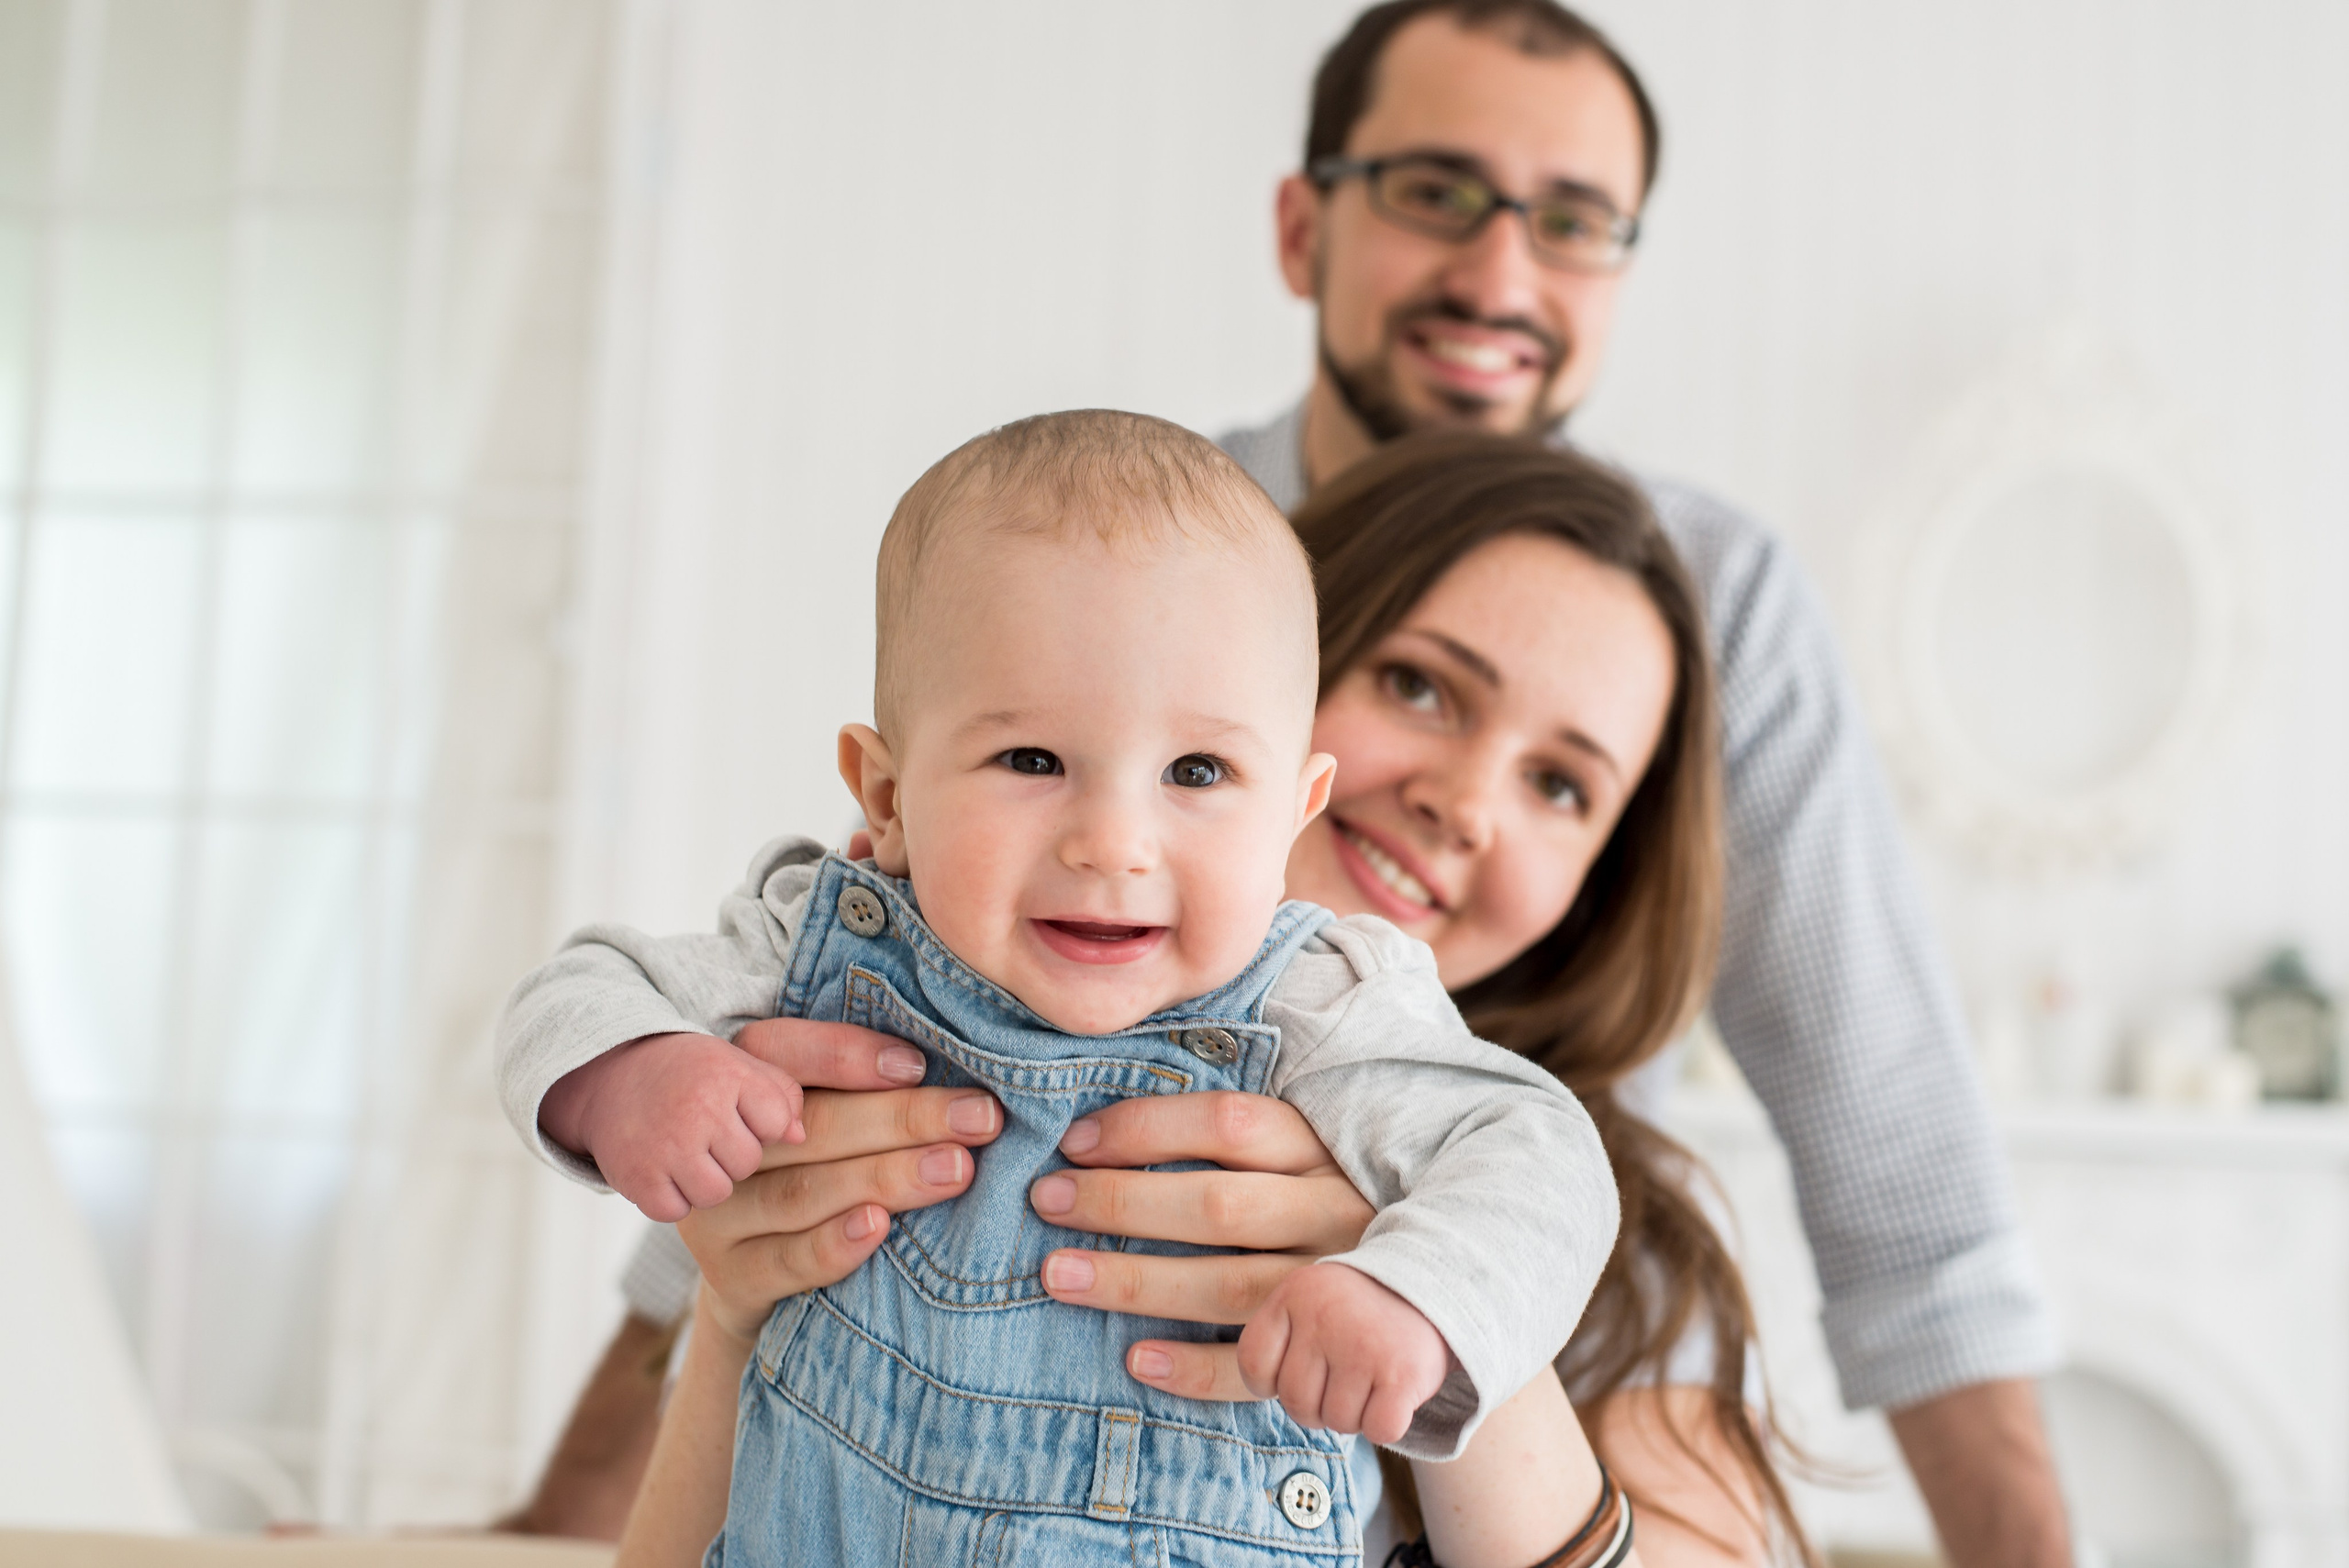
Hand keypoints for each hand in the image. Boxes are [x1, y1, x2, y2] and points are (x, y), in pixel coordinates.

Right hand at [538, 1031, 802, 1220]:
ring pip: (715, 1193)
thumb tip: (800, 1138)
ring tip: (687, 1154)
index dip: (762, 1125)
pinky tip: (663, 1171)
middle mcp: (696, 1109)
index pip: (777, 1125)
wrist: (610, 1077)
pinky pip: (676, 1210)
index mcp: (727, 1075)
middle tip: (706, 1135)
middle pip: (747, 1163)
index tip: (739, 1115)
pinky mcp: (636, 1178)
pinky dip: (671, 1198)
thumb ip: (782, 1095)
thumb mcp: (738, 1066)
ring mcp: (664, 1146)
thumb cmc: (690, 1075)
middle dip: (733, 1156)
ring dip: (704, 1181)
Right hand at [678, 1077, 1004, 1342]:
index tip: (919, 1065)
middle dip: (904, 1119)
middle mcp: (725, 1146)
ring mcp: (719, 1214)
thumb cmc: (812, 1172)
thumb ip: (865, 1092)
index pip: (784, 1053)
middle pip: (813, 1124)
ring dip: (887, 1177)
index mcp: (742, 1088)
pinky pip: (783, 1259)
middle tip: (980, 1118)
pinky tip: (879, 1227)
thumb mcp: (824, 1123)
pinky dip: (834, 1243)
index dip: (848, 1055)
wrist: (749, 1275)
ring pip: (804, 1189)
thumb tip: (960, 1075)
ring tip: (957, 1169)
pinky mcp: (729, 1277)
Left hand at [1028, 1091, 1374, 1400]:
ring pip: (1228, 1286)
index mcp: (1322, 1146)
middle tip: (1046, 1201)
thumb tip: (1105, 1124)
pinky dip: (1193, 1368)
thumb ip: (1227, 1133)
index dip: (1145, 1128)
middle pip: (1219, 1207)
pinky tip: (1135, 1359)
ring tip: (1057, 1275)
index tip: (1073, 1141)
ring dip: (1135, 1282)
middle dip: (1122, 1202)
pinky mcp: (1327, 1350)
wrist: (1421, 1281)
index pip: (1228, 1124)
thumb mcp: (1297, 1146)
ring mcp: (1332, 1286)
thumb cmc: (1320, 1193)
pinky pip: (1258, 1365)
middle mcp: (1333, 1211)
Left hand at [1238, 1262, 1448, 1444]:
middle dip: (1320, 1404)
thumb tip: (1265, 1394)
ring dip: (1355, 1414)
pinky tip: (1394, 1394)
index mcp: (1294, 1295)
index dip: (1275, 1382)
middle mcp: (1324, 1317)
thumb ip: (1280, 1340)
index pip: (1254, 1366)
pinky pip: (1378, 1431)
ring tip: (1372, 1379)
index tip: (1305, 1369)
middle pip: (1296, 1403)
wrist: (1435, 1287)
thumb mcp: (1310, 1301)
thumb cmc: (1358, 1311)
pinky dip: (1386, 1424)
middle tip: (1346, 1378)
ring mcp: (1362, 1346)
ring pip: (1337, 1422)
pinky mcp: (1401, 1375)